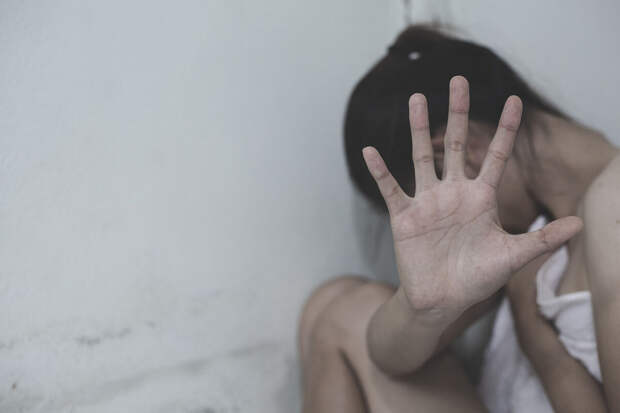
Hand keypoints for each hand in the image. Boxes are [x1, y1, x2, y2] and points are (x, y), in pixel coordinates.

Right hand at [362, 76, 582, 321]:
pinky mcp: (404, 216)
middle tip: (458, 80)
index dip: (507, 130)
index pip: (497, 156)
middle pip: (458, 144)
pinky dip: (380, 171)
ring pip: (422, 158)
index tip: (515, 100)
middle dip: (460, 113)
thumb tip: (580, 224)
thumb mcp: (511, 257)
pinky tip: (370, 150)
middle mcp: (454, 193)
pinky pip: (390, 189)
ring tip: (417, 99)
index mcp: (481, 198)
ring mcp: (427, 202)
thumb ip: (542, 239)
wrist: (442, 301)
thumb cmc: (476, 278)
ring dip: (419, 129)